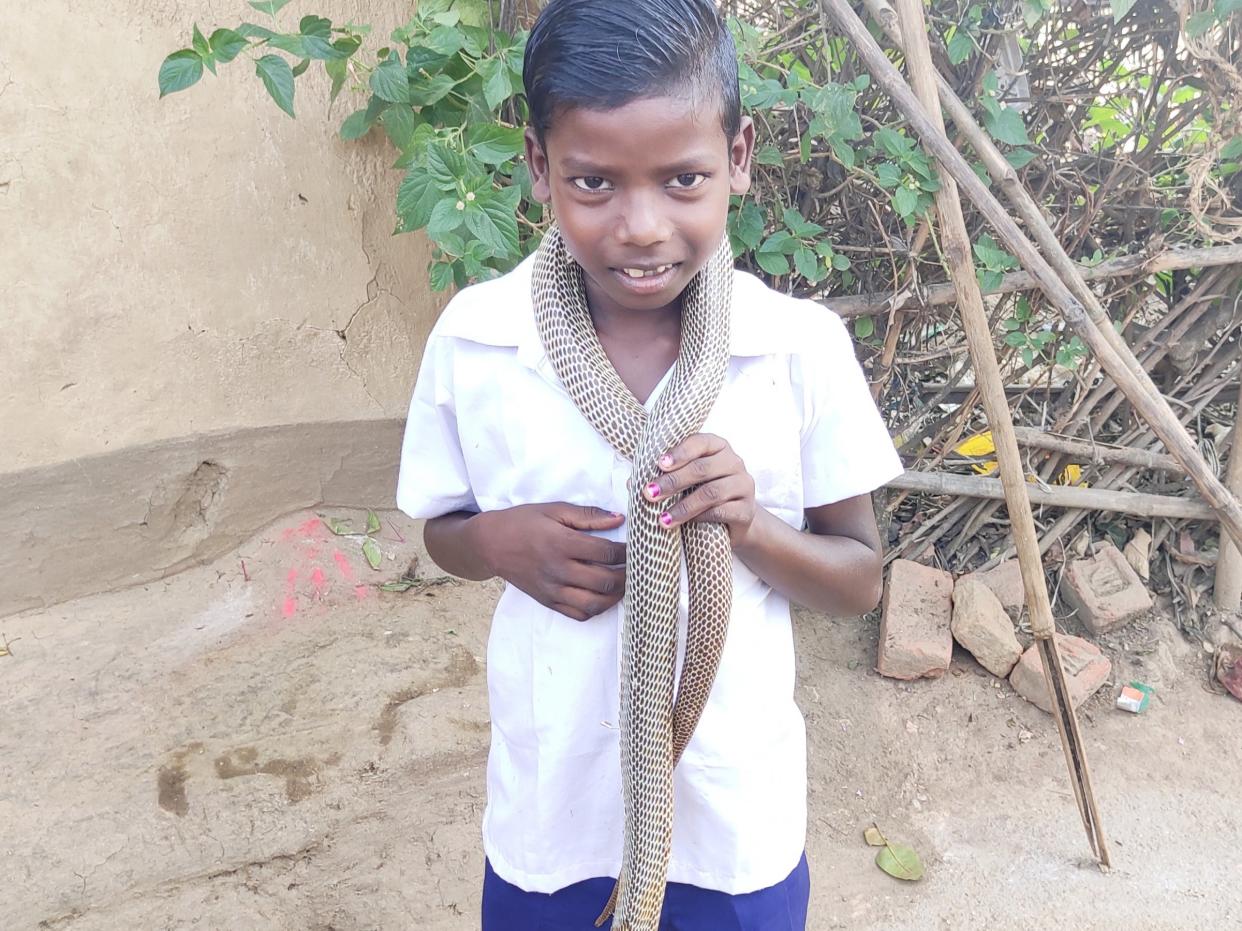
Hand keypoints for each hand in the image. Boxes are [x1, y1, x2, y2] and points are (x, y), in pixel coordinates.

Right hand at [473, 504, 625, 621]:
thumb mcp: (554, 510)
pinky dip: (596, 609)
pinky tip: (603, 596)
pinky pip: (579, 614)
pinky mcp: (548, 601)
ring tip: (624, 584)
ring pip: (595, 603)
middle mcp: (558, 570)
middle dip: (628, 575)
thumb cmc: (523, 522)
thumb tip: (619, 519)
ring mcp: (553, 589)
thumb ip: (588, 515)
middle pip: (605, 581)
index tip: (636, 547)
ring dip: (616, 596)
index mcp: (561, 543)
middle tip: (636, 567)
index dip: (626, 551)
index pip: (606, 552)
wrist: (491, 544)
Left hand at [641, 433, 756, 545]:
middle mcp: (734, 462)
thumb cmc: (702, 495)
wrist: (733, 523)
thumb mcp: (684, 482)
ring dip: (683, 506)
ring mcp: (744, 486)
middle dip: (673, 481)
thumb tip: (632, 481)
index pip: (700, 442)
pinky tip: (684, 524)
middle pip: (703, 468)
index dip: (679, 452)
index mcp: (718, 447)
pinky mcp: (747, 510)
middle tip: (649, 494)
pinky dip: (699, 518)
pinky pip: (722, 512)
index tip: (659, 464)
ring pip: (712, 492)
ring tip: (663, 519)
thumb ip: (663, 476)